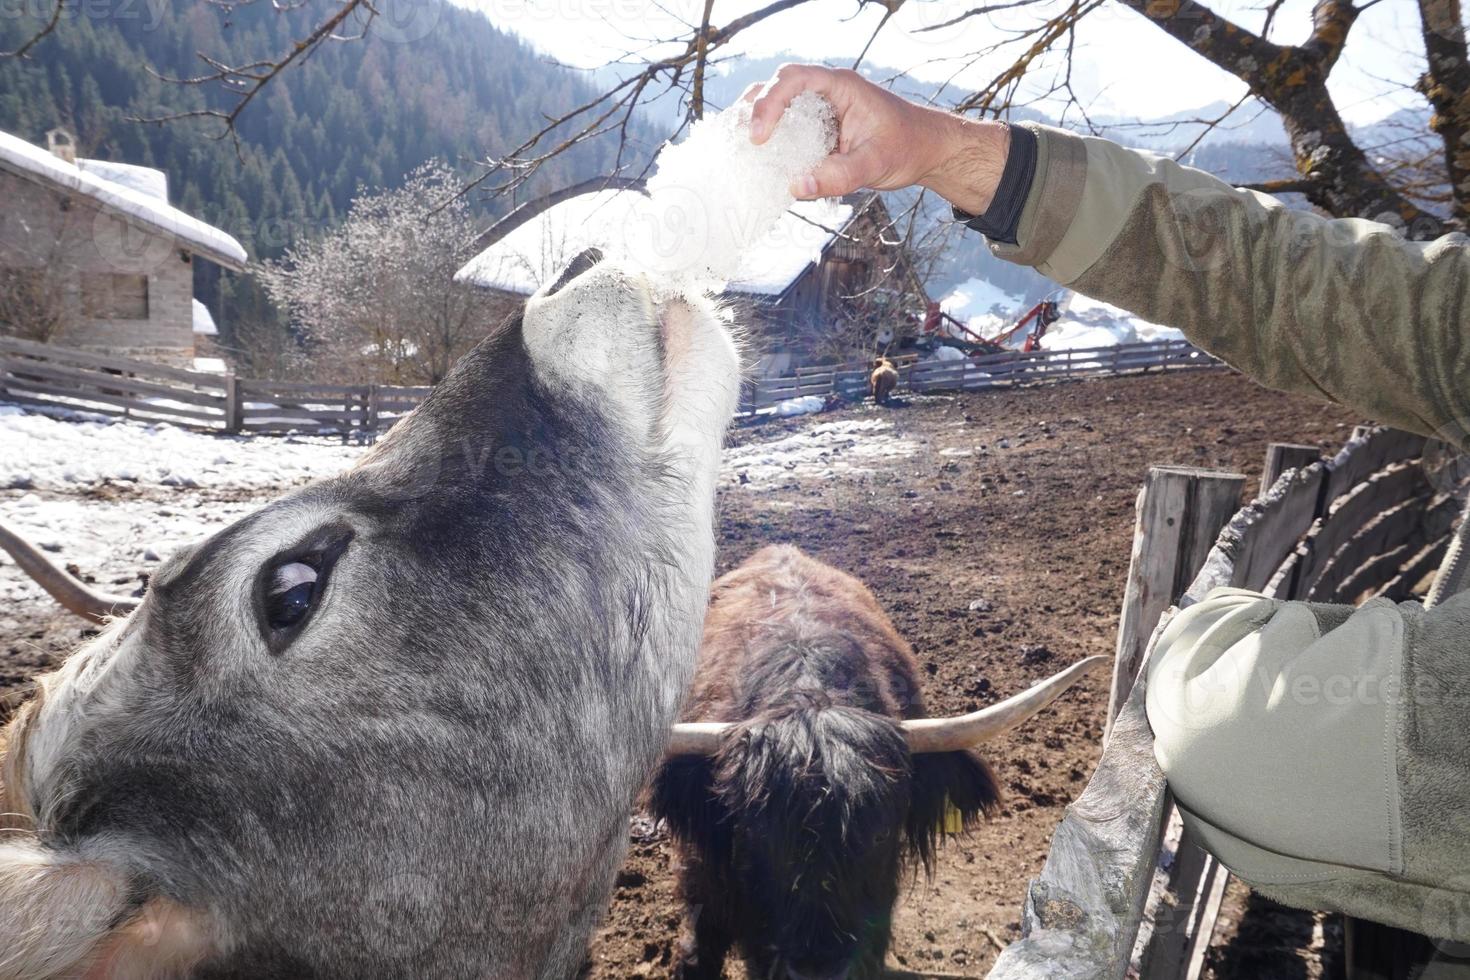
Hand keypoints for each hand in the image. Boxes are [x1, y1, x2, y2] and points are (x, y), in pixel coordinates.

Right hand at [743, 64, 1010, 214]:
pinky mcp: (821, 127)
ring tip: (743, 145)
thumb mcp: (875, 164)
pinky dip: (773, 137)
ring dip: (758, 119)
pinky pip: (790, 125)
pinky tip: (762, 157)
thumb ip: (838, 176)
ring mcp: (823, 108)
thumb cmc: (907, 147)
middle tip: (745, 140)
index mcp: (841, 87)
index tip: (760, 135)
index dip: (770, 103)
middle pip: (778, 84)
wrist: (927, 150)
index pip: (794, 80)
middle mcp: (828, 92)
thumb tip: (796, 187)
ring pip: (780, 102)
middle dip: (755, 107)